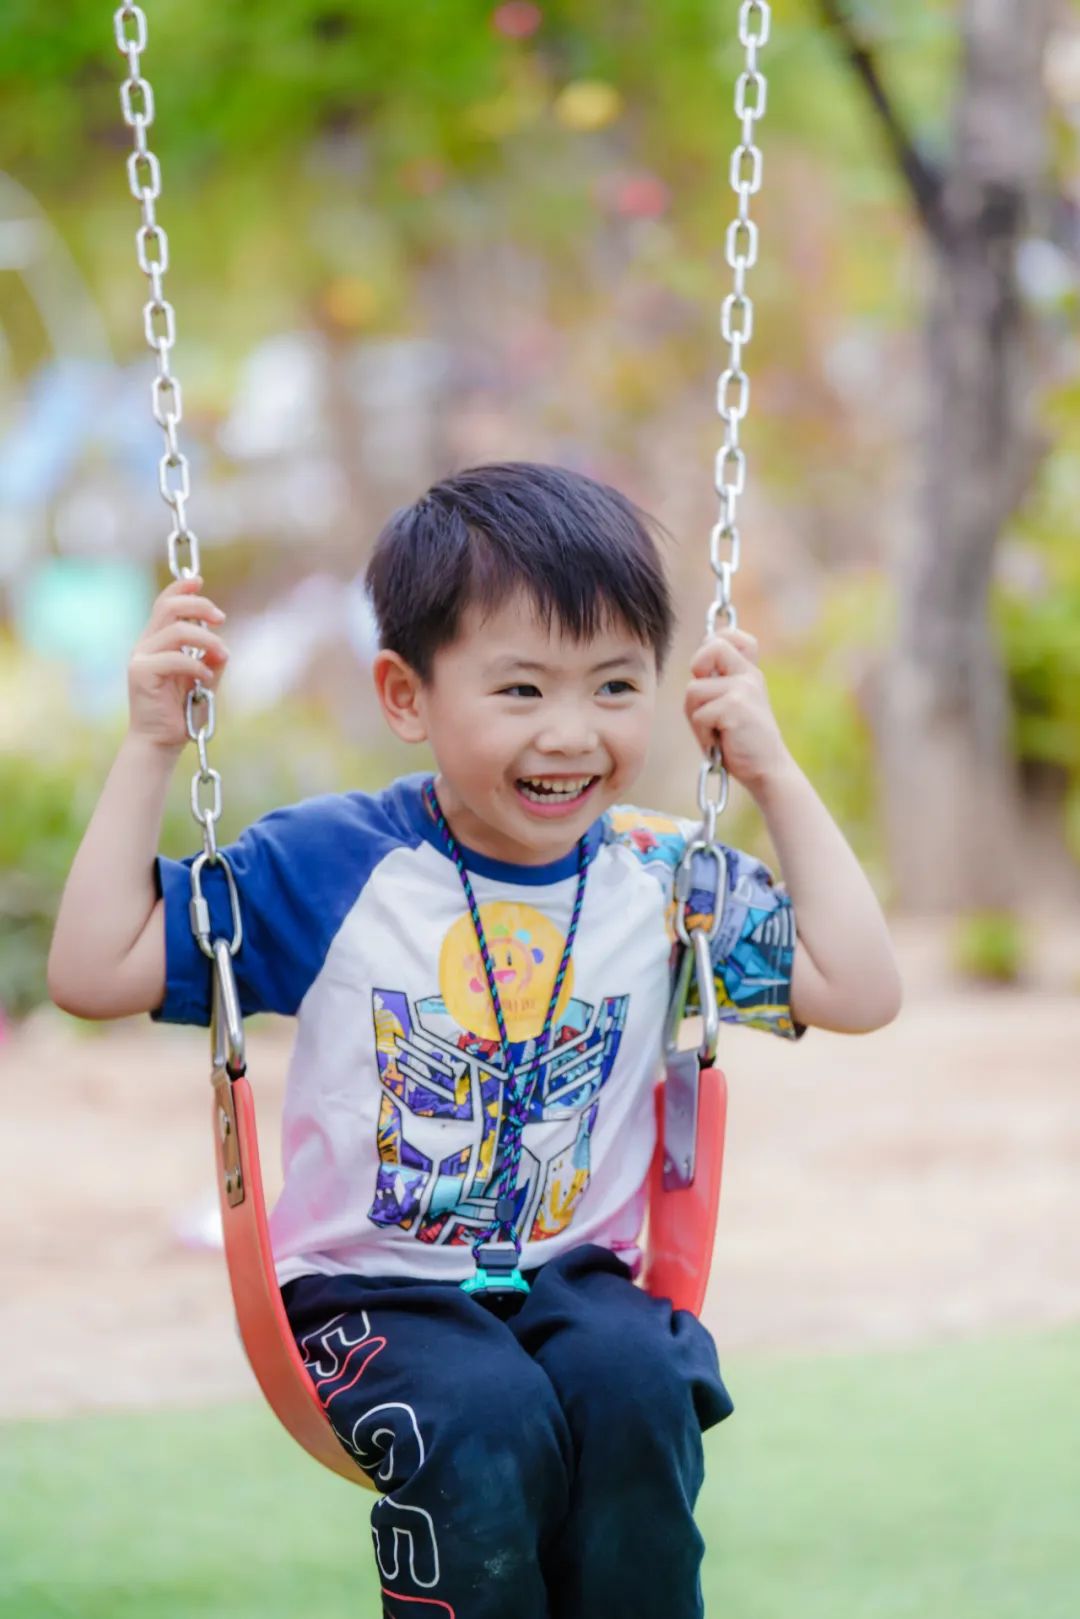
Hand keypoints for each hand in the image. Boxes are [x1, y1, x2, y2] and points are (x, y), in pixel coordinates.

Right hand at [128, 575, 228, 749]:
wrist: (161, 742)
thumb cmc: (181, 713)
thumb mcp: (202, 681)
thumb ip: (210, 660)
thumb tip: (221, 644)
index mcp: (157, 643)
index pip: (164, 604)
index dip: (181, 589)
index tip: (199, 581)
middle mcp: (145, 646)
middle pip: (168, 608)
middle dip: (199, 606)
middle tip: (221, 619)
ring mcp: (141, 658)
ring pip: (176, 631)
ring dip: (206, 639)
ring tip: (222, 654)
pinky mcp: (141, 673)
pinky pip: (175, 658)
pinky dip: (197, 664)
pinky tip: (206, 677)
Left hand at [683, 627, 790, 794]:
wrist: (767, 769)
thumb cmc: (743, 741)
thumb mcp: (733, 706)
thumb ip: (718, 684)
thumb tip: (697, 668)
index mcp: (749, 673)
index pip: (732, 636)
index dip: (712, 642)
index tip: (709, 669)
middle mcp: (749, 676)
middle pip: (709, 648)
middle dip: (696, 672)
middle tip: (706, 701)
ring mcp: (743, 690)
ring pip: (693, 689)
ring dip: (696, 716)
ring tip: (716, 731)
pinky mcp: (734, 708)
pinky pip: (698, 715)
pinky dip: (703, 734)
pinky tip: (720, 742)